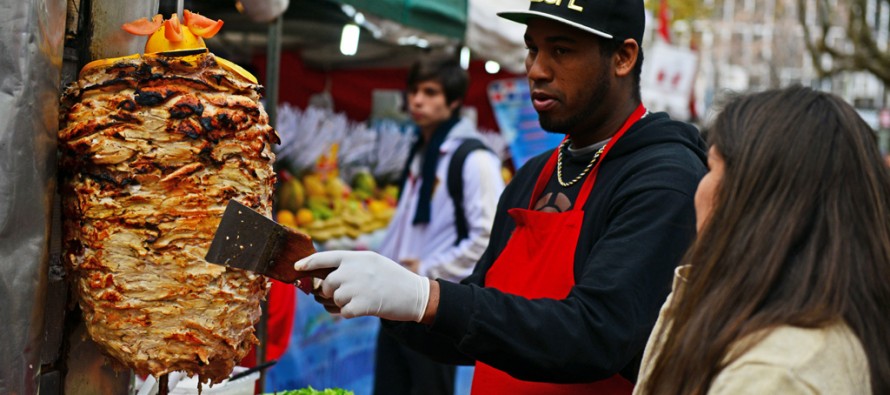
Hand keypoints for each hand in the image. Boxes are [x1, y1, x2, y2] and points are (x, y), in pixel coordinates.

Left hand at [295, 251, 430, 321]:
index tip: (296, 267)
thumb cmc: (393, 280)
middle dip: (330, 292)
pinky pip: (344, 312)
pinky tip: (363, 309)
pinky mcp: (364, 304)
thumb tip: (323, 279)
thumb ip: (351, 266)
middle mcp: (356, 269)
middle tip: (343, 295)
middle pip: (327, 283)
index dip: (308, 262)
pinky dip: (349, 314)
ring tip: (360, 300)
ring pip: (335, 298)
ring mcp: (360, 286)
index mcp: (358, 257)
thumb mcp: (373, 263)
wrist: (416, 295)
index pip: (326, 257)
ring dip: (343, 303)